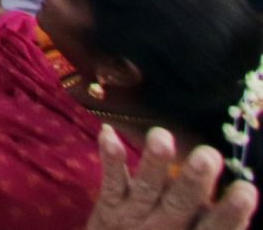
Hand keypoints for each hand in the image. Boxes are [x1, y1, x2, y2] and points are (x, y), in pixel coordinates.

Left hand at [88, 127, 258, 229]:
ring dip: (153, 162)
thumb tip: (241, 189)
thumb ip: (211, 219)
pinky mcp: (110, 206)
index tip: (246, 189)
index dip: (231, 212)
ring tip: (161, 137)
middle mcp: (166, 227)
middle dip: (193, 180)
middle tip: (207, 156)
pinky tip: (108, 134)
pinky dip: (110, 158)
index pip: (215, 226)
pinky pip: (111, 181)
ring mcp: (136, 216)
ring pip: (146, 188)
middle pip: (180, 204)